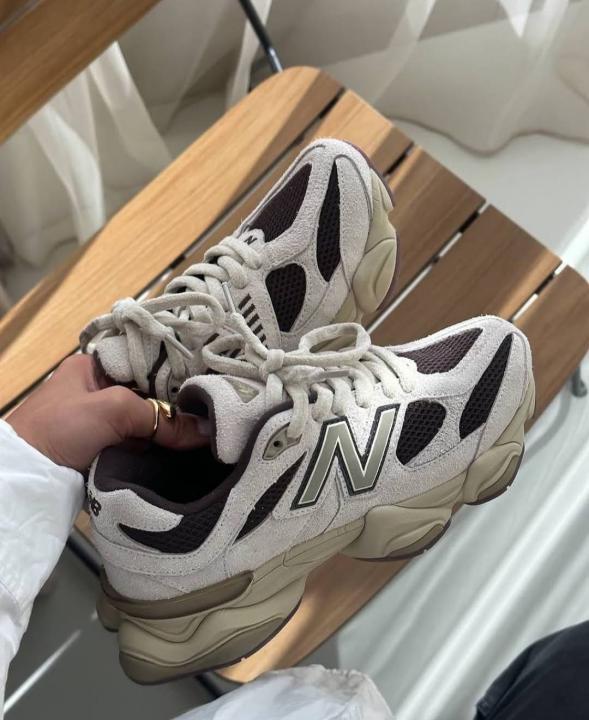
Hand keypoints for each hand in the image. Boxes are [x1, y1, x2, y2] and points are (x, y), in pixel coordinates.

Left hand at [6, 355, 206, 470]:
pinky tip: (181, 450)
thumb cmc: (59, 428)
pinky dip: (155, 449)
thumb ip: (161, 417)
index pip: (145, 362)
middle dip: (174, 406)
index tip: (204, 385)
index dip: (175, 374)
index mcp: (94, 366)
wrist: (26, 480)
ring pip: (146, 422)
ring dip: (166, 431)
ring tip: (202, 432)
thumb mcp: (112, 410)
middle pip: (149, 394)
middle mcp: (98, 390)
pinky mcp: (103, 449)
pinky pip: (138, 444)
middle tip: (208, 412)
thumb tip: (206, 430)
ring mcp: (100, 422)